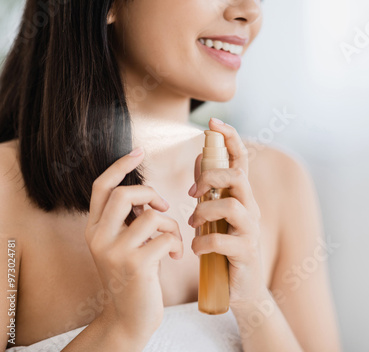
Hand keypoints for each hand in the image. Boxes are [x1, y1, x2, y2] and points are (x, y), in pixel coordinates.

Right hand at [84, 147, 182, 338]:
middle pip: (124, 194)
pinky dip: (176, 243)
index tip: (138, 150)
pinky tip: (174, 257)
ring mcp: (114, 251)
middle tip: (162, 208)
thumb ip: (130, 221)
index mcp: (94, 229)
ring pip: (151, 216)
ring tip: (172, 241)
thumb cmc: (135, 276)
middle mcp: (97, 237)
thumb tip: (150, 196)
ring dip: (170, 225)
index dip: (120, 166)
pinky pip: (165, 237)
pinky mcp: (134, 264)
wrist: (130, 317)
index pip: (101, 187)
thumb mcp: (125, 244)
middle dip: (151, 194)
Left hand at [188, 118, 266, 309]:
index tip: (214, 122)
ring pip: (232, 205)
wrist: (240, 289)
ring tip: (193, 225)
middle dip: (211, 178)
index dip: (230, 138)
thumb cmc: (225, 248)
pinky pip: (223, 239)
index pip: (241, 160)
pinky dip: (203, 243)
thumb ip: (209, 187)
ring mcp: (251, 231)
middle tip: (192, 194)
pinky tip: (196, 249)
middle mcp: (250, 209)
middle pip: (238, 177)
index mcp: (242, 197)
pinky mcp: (246, 252)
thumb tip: (201, 156)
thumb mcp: (216, 214)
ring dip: (205, 212)